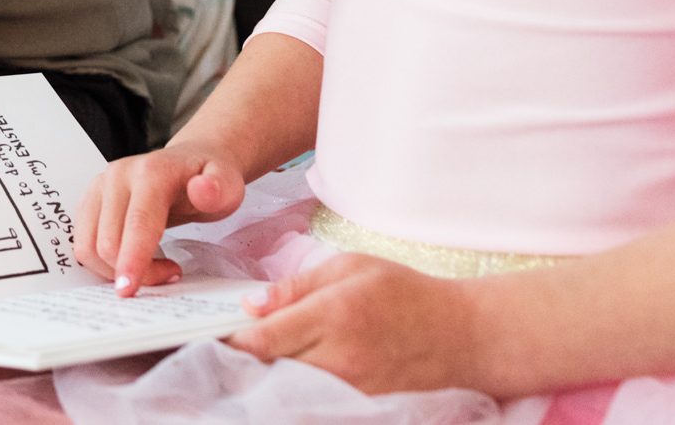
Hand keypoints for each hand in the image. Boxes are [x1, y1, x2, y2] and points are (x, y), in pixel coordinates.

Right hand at [73, 140, 245, 293]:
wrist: (191, 160)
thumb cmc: (209, 178)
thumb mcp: (228, 183)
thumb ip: (219, 188)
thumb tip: (202, 190)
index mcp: (150, 172)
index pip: (137, 223)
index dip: (133, 260)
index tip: (129, 291)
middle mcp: (117, 176)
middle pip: (108, 241)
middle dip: (134, 272)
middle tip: (170, 274)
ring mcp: (99, 187)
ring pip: (88, 245)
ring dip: (114, 270)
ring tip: (152, 267)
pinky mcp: (90, 200)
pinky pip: (84, 242)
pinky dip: (103, 262)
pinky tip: (132, 260)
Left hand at [225, 253, 484, 394]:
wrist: (462, 336)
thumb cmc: (404, 293)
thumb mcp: (350, 267)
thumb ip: (296, 286)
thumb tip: (250, 306)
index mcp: (333, 315)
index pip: (262, 340)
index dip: (229, 339)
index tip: (211, 332)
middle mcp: (340, 358)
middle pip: (269, 369)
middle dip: (243, 358)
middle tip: (223, 344)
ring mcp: (352, 389)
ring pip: (288, 388)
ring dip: (267, 376)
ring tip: (254, 358)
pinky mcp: (362, 407)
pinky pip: (313, 400)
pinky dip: (295, 390)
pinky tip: (288, 375)